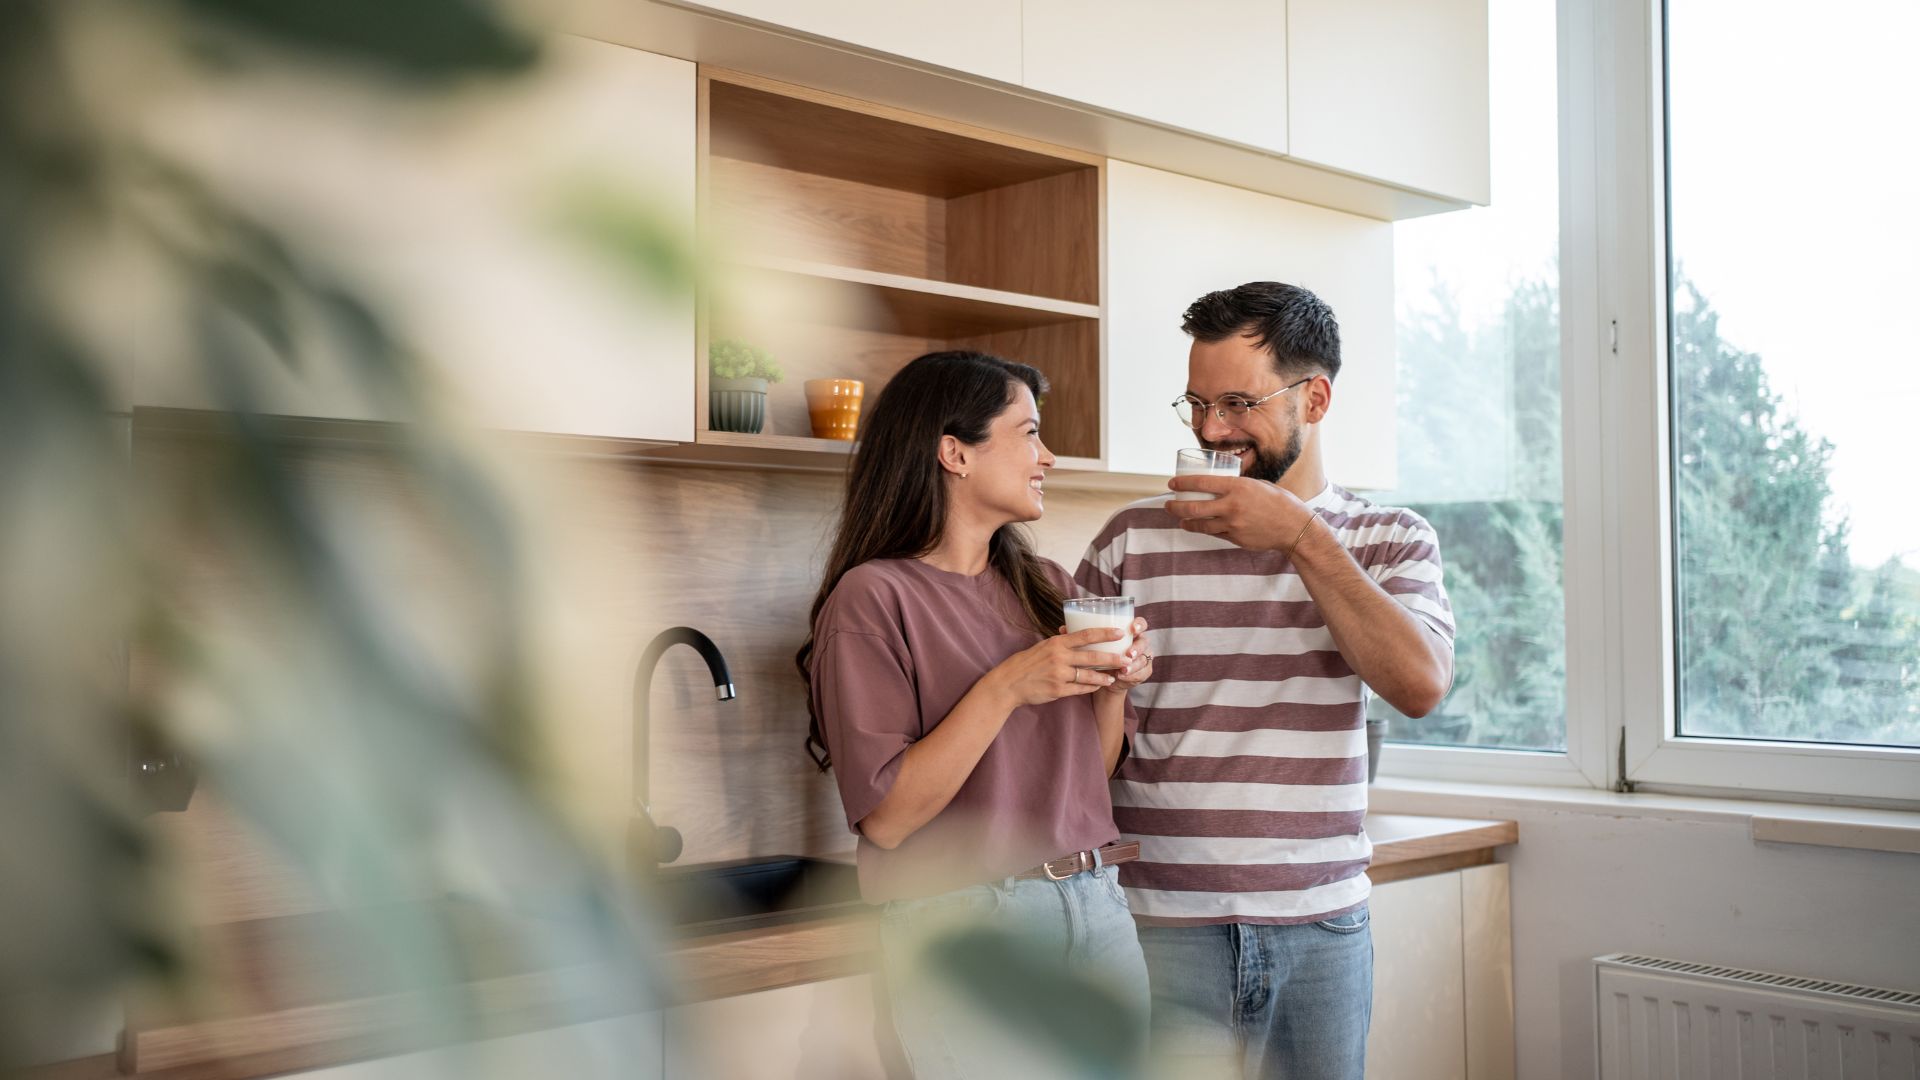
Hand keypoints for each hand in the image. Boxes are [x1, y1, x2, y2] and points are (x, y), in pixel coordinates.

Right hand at [988, 626, 1123, 707]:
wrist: (1009, 683)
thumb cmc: (1026, 663)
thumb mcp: (1043, 647)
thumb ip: (1061, 644)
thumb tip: (1079, 638)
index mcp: (1056, 643)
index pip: (1085, 635)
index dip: (1104, 634)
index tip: (1120, 633)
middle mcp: (1059, 657)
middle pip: (1092, 657)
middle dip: (1112, 659)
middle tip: (1126, 659)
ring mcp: (1059, 675)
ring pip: (1089, 675)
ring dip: (1103, 677)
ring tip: (1113, 677)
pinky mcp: (1058, 690)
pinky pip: (1080, 689)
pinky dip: (1090, 687)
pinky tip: (1097, 686)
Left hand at [1096, 618, 1151, 696]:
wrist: (1103, 678)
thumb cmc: (1098, 656)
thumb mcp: (1095, 646)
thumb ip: (1095, 641)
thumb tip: (1084, 634)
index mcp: (1131, 632)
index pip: (1140, 624)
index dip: (1139, 625)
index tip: (1133, 629)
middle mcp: (1139, 643)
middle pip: (1144, 642)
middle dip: (1137, 648)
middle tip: (1129, 654)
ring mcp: (1143, 657)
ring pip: (1144, 659)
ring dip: (1134, 665)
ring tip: (1123, 670)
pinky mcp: (1144, 672)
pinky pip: (1142, 673)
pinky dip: (1132, 676)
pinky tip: (1122, 676)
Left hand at [1164, 474, 1316, 553]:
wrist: (1294, 527)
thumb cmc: (1278, 501)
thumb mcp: (1257, 485)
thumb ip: (1237, 487)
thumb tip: (1219, 486)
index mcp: (1237, 486)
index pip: (1201, 482)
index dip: (1182, 483)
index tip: (1172, 483)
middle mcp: (1231, 505)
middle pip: (1193, 507)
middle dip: (1175, 507)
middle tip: (1167, 505)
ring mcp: (1232, 524)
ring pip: (1200, 525)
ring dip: (1186, 522)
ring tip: (1180, 520)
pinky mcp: (1235, 539)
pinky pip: (1215, 534)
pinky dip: (1206, 530)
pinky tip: (1201, 527)